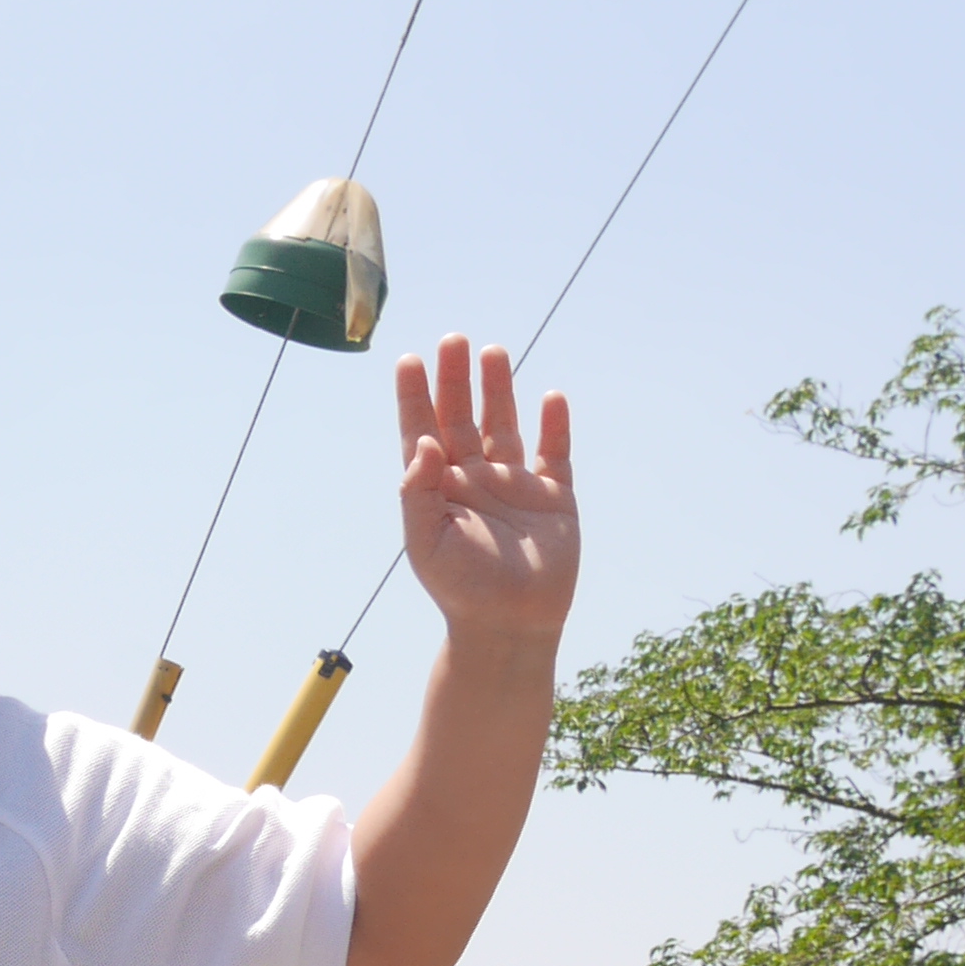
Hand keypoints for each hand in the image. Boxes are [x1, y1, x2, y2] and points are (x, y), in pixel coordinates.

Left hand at [396, 339, 576, 648]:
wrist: (510, 625)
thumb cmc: (462, 590)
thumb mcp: (427, 542)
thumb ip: (419, 491)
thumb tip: (422, 442)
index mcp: (440, 490)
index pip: (422, 432)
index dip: (414, 398)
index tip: (408, 360)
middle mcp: (475, 481)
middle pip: (463, 418)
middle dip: (456, 380)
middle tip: (453, 340)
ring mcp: (515, 487)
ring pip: (506, 426)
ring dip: (499, 390)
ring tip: (491, 351)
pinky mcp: (554, 499)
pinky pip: (556, 455)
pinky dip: (555, 426)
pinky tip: (550, 398)